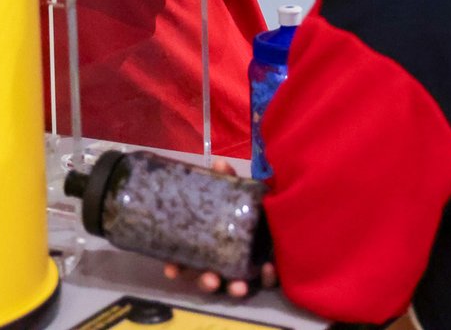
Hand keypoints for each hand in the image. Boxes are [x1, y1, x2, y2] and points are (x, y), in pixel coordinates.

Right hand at [161, 161, 277, 297]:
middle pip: (209, 279)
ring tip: (238, 287)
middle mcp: (225, 262)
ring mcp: (246, 270)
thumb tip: (219, 163)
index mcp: (210, 246)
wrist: (278, 212)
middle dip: (206, 282)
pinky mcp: (268, 272)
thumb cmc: (249, 205)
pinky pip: (266, 282)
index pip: (188, 261)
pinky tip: (267, 267)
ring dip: (234, 288)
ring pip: (235, 287)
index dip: (178, 268)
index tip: (171, 270)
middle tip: (210, 279)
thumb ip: (229, 180)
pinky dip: (266, 276)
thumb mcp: (236, 192)